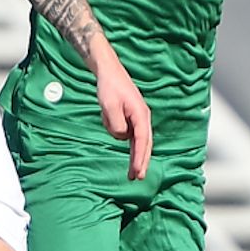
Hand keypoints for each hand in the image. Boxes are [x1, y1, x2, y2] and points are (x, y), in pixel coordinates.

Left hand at [94, 62, 151, 180]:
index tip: (138, 173)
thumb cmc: (109, 88)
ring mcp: (137, 117)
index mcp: (141, 115)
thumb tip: (122, 137)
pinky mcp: (130, 116)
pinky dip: (112, 125)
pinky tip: (106, 112)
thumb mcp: (109, 107)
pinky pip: (121, 128)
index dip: (140, 159)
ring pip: (129, 136)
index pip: (141, 142)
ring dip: (116, 130)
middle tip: (135, 178)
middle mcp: (142, 118)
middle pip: (143, 144)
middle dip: (139, 161)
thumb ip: (117, 124)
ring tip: (106, 111)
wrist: (108, 72)